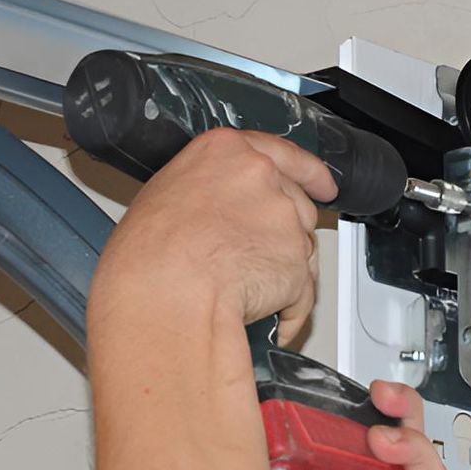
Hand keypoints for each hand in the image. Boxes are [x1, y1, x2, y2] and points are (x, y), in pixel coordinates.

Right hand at [88, 129, 336, 340]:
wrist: (166, 289)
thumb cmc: (148, 252)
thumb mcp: (166, 195)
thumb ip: (208, 191)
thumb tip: (212, 213)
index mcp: (226, 152)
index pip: (282, 153)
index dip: (308, 172)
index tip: (322, 184)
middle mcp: (261, 177)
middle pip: (295, 203)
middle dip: (283, 233)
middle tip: (253, 258)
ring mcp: (284, 218)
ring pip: (302, 246)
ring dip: (284, 269)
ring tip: (245, 291)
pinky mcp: (297, 261)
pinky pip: (302, 290)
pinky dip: (289, 307)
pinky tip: (268, 317)